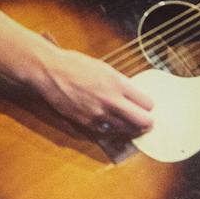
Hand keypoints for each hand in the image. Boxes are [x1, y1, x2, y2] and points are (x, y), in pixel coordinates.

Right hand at [30, 45, 154, 137]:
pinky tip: (115, 125)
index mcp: (118, 83)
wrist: (51, 73)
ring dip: (132, 128)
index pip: (147, 103)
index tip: (146, 105)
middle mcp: (111, 101)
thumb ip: (122, 82)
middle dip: (147, 121)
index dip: (148, 105)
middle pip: (142, 121)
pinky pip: (108, 132)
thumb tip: (136, 93)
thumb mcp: (104, 68)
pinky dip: (114, 130)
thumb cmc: (76, 65)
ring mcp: (99, 114)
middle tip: (147, 120)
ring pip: (127, 130)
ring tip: (133, 124)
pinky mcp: (87, 123)